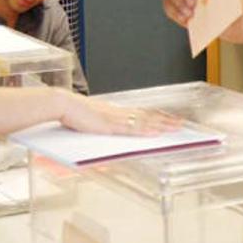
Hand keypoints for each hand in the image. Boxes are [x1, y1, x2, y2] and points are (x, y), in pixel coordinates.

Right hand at [57, 91, 182, 135]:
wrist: (61, 104)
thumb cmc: (69, 113)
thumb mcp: (87, 123)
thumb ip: (98, 129)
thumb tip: (102, 138)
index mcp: (112, 112)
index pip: (138, 114)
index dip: (154, 117)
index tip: (166, 118)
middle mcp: (118, 113)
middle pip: (146, 116)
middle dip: (164, 120)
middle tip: (181, 123)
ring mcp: (115, 118)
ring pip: (144, 122)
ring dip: (161, 125)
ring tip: (176, 128)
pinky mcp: (110, 125)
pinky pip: (132, 129)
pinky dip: (146, 131)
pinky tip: (156, 133)